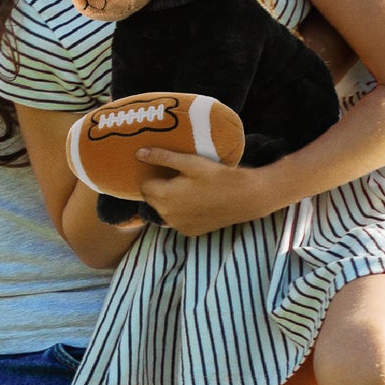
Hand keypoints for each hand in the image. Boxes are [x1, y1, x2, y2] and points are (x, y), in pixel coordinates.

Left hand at [135, 148, 273, 235]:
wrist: (246, 198)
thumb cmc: (218, 176)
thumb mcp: (190, 162)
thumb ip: (163, 157)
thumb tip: (138, 153)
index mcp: (164, 196)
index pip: (143, 186)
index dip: (152, 176)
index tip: (164, 170)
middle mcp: (166, 214)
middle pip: (151, 199)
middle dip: (158, 188)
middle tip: (176, 177)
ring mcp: (178, 225)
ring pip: (163, 211)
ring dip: (168, 201)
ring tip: (186, 189)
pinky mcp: (189, 232)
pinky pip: (176, 221)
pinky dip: (180, 213)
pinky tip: (195, 203)